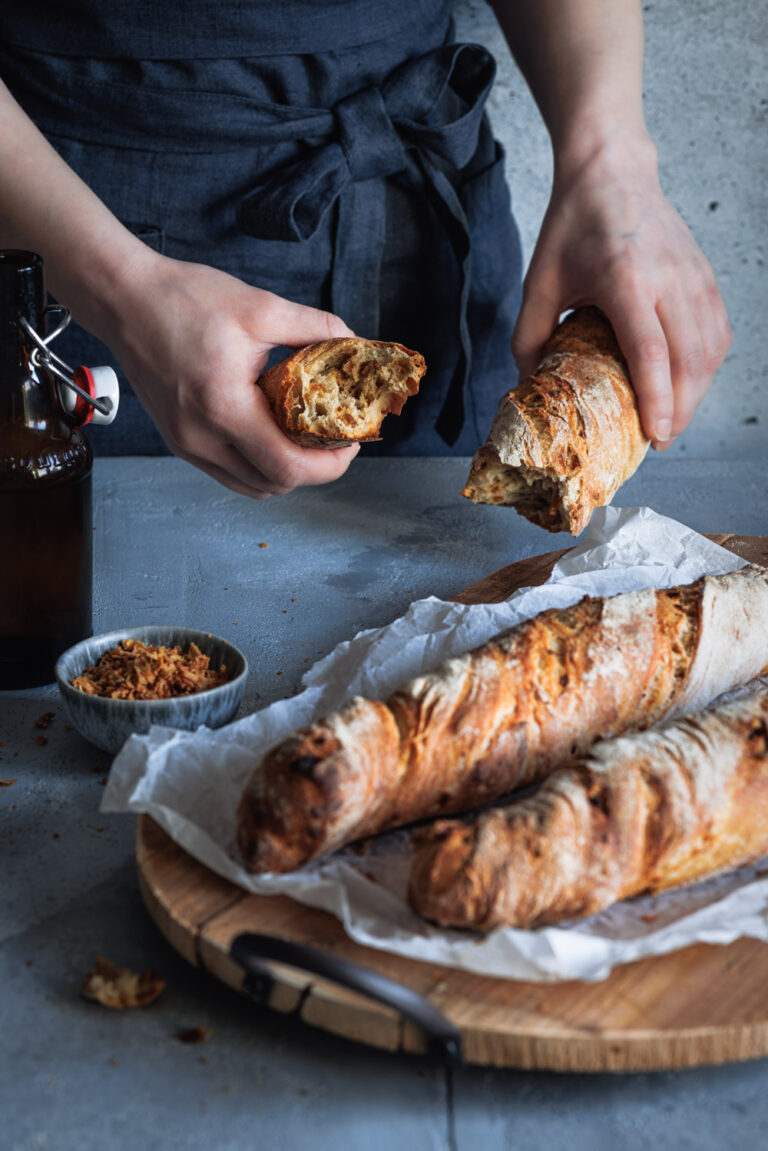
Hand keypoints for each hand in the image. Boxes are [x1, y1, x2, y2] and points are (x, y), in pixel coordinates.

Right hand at [101, 251, 358, 496]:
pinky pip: (229, 474)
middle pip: (273, 485)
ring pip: (252, 486)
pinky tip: (272, 437)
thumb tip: (354, 342)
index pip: (287, 467)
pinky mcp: (179, 442)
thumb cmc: (183, 300)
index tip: (349, 443)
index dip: (328, 465)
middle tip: (335, 441)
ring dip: (285, 472)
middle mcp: (201, 438)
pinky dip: (257, 466)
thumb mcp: (260, 307)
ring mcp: (186, 445)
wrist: (124, 300)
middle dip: (314, 470)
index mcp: (224, 407)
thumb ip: (314, 326)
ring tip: (306, 441)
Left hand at [511, 137, 731, 448]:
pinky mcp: (705, 276)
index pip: (651, 350)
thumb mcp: (538, 282)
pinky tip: (689, 384)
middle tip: (658, 441)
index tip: (655, 435)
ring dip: (696, 392)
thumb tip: (527, 388)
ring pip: (710, 349)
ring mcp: (693, 276)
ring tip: (672, 421)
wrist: (612, 170)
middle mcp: (669, 277)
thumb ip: (529, 338)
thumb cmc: (572, 227)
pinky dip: (707, 365)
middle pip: (688, 359)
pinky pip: (718, 332)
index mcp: (626, 278)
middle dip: (679, 410)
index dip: (657, 398)